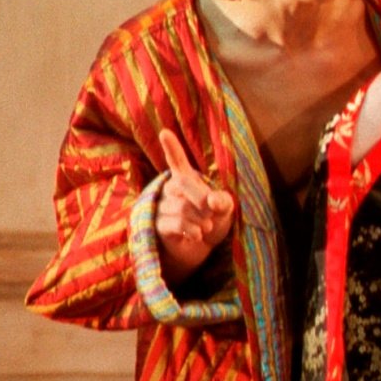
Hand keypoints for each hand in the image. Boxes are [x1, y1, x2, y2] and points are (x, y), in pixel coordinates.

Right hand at [154, 129, 234, 283]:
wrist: (199, 248)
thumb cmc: (212, 222)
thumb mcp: (224, 209)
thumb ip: (223, 201)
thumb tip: (212, 201)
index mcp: (185, 179)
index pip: (177, 161)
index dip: (172, 148)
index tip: (164, 132)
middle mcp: (169, 189)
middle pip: (185, 185)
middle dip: (204, 201)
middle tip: (212, 214)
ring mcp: (160, 207)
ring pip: (182, 207)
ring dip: (200, 220)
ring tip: (205, 228)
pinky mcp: (156, 225)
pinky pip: (174, 223)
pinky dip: (192, 230)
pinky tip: (196, 235)